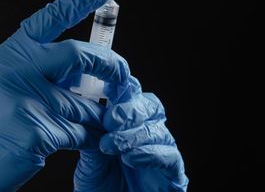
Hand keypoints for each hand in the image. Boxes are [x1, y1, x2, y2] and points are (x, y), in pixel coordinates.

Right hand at [0, 0, 131, 190]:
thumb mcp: (7, 84)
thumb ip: (43, 71)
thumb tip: (90, 70)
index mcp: (12, 53)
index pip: (50, 18)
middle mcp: (17, 68)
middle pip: (78, 55)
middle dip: (110, 66)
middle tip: (124, 77)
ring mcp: (26, 97)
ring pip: (85, 103)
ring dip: (99, 116)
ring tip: (97, 124)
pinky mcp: (37, 128)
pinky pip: (83, 131)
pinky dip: (93, 138)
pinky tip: (90, 142)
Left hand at [74, 76, 188, 191]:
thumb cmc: (99, 189)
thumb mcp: (90, 157)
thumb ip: (94, 132)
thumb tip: (89, 106)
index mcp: (127, 124)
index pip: (130, 94)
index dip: (121, 84)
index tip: (104, 84)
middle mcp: (147, 134)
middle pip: (150, 105)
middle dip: (130, 108)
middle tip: (110, 118)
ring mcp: (162, 153)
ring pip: (158, 128)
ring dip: (134, 134)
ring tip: (112, 144)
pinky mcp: (174, 175)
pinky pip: (170, 156)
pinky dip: (150, 153)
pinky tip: (131, 157)